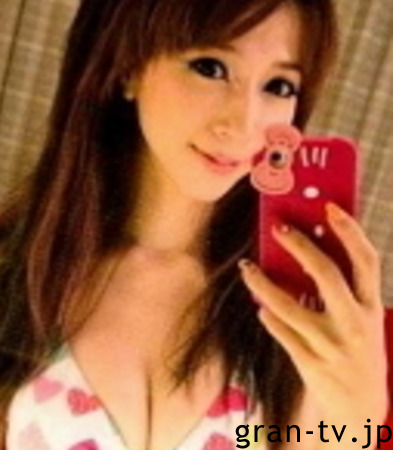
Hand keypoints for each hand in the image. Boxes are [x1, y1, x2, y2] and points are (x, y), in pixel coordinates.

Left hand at [239, 203, 388, 442]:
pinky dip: (269, 317)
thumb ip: (344, 292)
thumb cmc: (359, 354)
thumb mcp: (362, 321)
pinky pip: (282, 333)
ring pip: (290, 306)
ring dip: (263, 284)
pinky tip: (261, 308)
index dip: (350, 231)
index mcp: (372, 308)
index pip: (366, 260)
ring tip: (248, 269)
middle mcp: (355, 324)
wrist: (361, 411)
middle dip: (300, 247)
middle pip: (325, 275)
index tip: (330, 207)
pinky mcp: (311, 363)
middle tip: (278, 228)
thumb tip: (308, 253)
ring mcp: (332, 345)